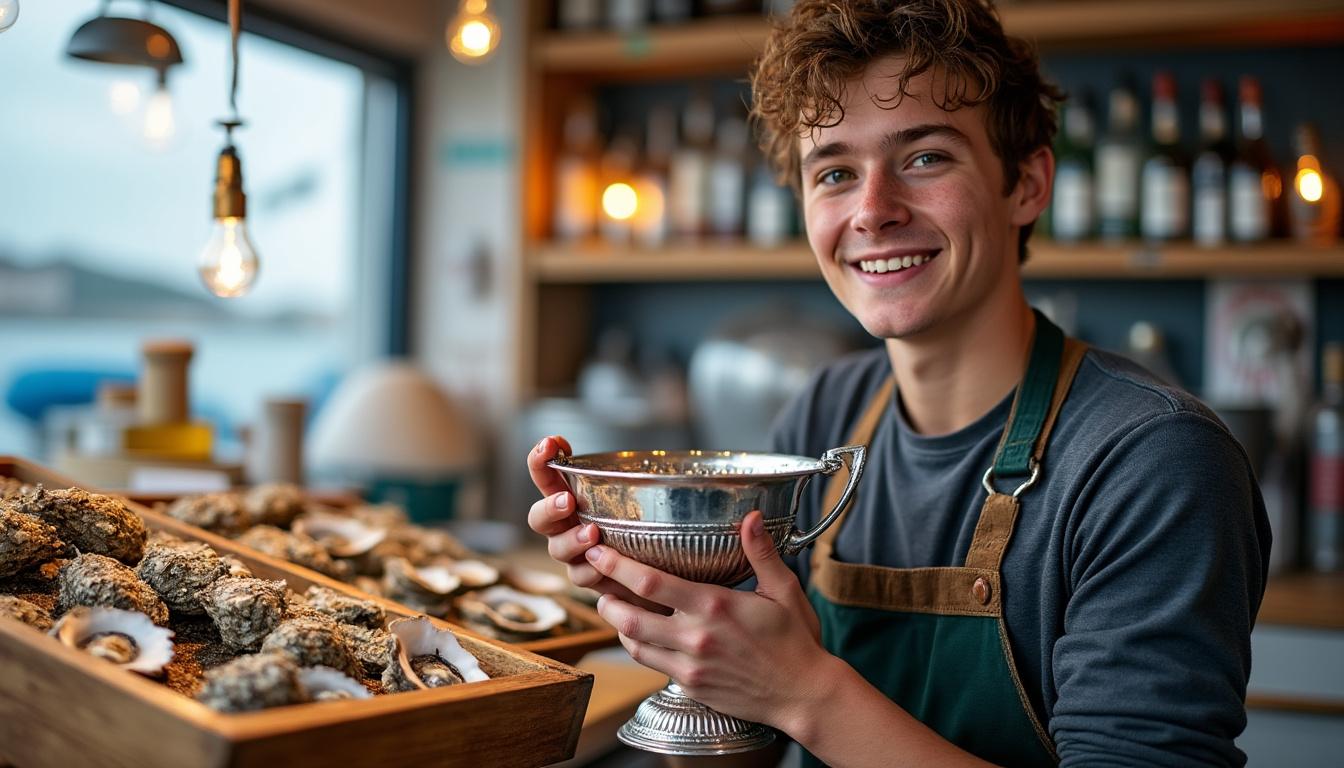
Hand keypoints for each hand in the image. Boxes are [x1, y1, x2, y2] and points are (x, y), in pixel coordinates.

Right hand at [525, 435, 667, 612]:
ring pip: (556, 548)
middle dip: (549, 507)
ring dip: (571, 540)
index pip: (547, 477)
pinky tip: (603, 567)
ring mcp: (573, 554)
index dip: (540, 461)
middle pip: (538, 517)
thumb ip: (640, 481)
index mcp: (572, 498)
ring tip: (592, 533)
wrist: (660, 575)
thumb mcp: (643, 499)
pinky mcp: (587, 578)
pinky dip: (590, 570)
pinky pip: (579, 576)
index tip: (550, 443)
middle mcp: (566, 526)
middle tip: (568, 500)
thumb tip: (666, 462)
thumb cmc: (647, 527)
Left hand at [585, 509, 826, 731]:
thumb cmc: (796, 640)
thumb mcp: (784, 590)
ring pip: (633, 644)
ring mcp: (690, 665)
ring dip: (617, 623)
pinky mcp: (690, 686)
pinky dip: (637, 646)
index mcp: (715, 606)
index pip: (651, 583)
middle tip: (595, 580)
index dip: (617, 566)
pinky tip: (640, 633)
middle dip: (605, 597)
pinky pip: (651, 664)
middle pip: (630, 616)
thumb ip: (761, 553)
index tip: (599, 552)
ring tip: (612, 605)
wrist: (803, 695)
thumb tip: (750, 516)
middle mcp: (696, 636)